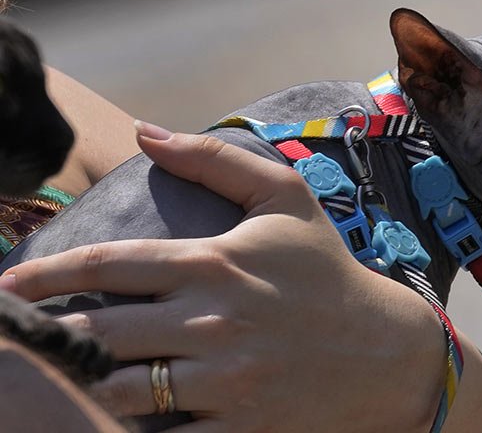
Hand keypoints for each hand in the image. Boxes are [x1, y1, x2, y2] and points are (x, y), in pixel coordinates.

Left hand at [1, 123, 447, 431]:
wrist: (389, 352)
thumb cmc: (327, 271)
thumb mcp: (285, 200)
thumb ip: (215, 160)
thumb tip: (145, 131)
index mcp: (216, 263)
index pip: (108, 265)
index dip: (44, 275)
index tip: (9, 285)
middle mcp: (213, 322)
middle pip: (97, 335)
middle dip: (48, 337)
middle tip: (19, 339)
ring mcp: (224, 380)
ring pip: (116, 392)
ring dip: (78, 387)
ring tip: (58, 379)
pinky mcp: (238, 428)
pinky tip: (105, 420)